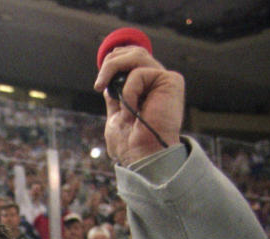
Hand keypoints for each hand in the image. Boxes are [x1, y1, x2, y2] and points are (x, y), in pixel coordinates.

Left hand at [95, 45, 183, 165]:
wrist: (142, 156)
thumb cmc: (130, 144)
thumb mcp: (116, 115)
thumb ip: (115, 97)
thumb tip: (108, 81)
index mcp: (147, 89)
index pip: (131, 58)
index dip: (114, 59)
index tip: (99, 81)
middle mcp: (157, 82)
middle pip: (134, 52)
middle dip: (110, 62)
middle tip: (98, 84)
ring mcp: (165, 80)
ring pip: (136, 55)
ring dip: (114, 69)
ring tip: (103, 87)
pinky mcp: (171, 81)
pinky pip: (139, 73)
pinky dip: (128, 91)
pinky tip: (131, 111)